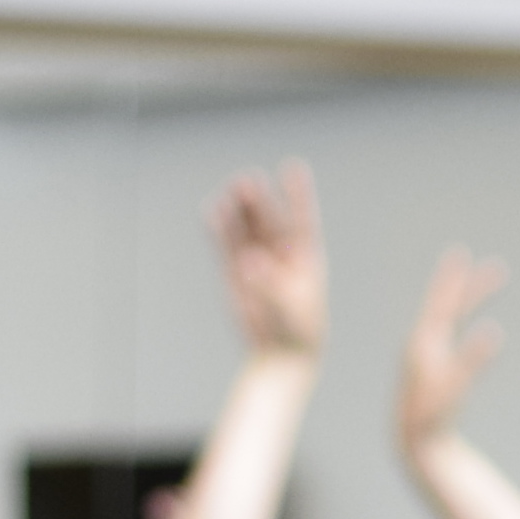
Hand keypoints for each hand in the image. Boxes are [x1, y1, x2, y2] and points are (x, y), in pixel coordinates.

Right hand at [208, 164, 326, 357]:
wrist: (280, 351)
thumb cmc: (297, 330)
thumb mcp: (290, 309)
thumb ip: (271, 285)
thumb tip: (250, 264)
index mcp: (308, 258)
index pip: (303, 220)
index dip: (298, 194)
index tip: (293, 166)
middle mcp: (282, 255)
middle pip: (268, 221)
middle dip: (259, 201)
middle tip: (247, 179)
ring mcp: (257, 261)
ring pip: (246, 229)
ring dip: (238, 210)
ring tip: (230, 187)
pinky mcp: (235, 272)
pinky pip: (225, 246)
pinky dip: (219, 230)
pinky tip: (211, 210)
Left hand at [398, 253, 505, 457]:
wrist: (413, 439)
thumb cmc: (432, 415)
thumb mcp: (455, 386)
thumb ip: (473, 359)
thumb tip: (494, 331)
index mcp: (424, 342)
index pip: (441, 302)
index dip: (453, 278)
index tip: (461, 253)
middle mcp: (423, 344)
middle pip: (450, 306)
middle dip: (470, 285)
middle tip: (493, 267)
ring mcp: (427, 355)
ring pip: (451, 320)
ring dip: (467, 301)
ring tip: (480, 288)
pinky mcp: (433, 367)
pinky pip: (451, 334)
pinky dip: (463, 322)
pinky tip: (469, 324)